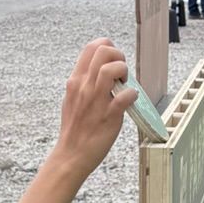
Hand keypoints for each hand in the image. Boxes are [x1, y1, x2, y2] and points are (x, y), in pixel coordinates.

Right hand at [54, 38, 132, 180]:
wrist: (71, 155)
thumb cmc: (74, 130)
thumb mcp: (71, 99)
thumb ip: (83, 83)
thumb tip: (97, 73)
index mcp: (76, 81)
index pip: (91, 47)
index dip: (107, 47)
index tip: (112, 60)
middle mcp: (85, 87)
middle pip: (103, 51)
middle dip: (118, 56)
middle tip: (121, 72)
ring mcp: (97, 100)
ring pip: (112, 69)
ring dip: (124, 72)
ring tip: (124, 84)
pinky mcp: (109, 116)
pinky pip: (126, 95)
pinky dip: (132, 95)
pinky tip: (130, 101)